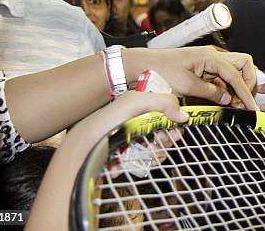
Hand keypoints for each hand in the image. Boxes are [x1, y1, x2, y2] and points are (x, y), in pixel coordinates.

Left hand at [26, 91, 188, 230]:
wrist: (82, 148)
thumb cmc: (104, 122)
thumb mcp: (133, 102)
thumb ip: (161, 102)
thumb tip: (183, 114)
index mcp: (140, 107)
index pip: (166, 112)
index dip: (174, 120)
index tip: (175, 129)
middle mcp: (138, 123)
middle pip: (165, 131)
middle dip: (166, 138)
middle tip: (160, 142)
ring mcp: (133, 141)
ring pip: (158, 148)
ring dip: (157, 152)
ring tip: (147, 152)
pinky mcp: (128, 158)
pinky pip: (146, 162)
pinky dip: (145, 162)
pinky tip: (136, 161)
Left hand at [133, 46, 257, 110]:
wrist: (142, 65)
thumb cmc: (161, 71)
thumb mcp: (186, 85)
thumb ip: (210, 92)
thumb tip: (228, 99)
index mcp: (210, 56)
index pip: (236, 73)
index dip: (245, 92)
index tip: (251, 106)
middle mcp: (213, 56)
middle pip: (242, 65)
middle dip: (247, 83)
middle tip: (245, 101)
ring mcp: (209, 62)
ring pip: (234, 73)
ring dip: (237, 88)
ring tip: (236, 105)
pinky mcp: (204, 70)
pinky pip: (222, 79)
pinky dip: (227, 90)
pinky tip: (225, 101)